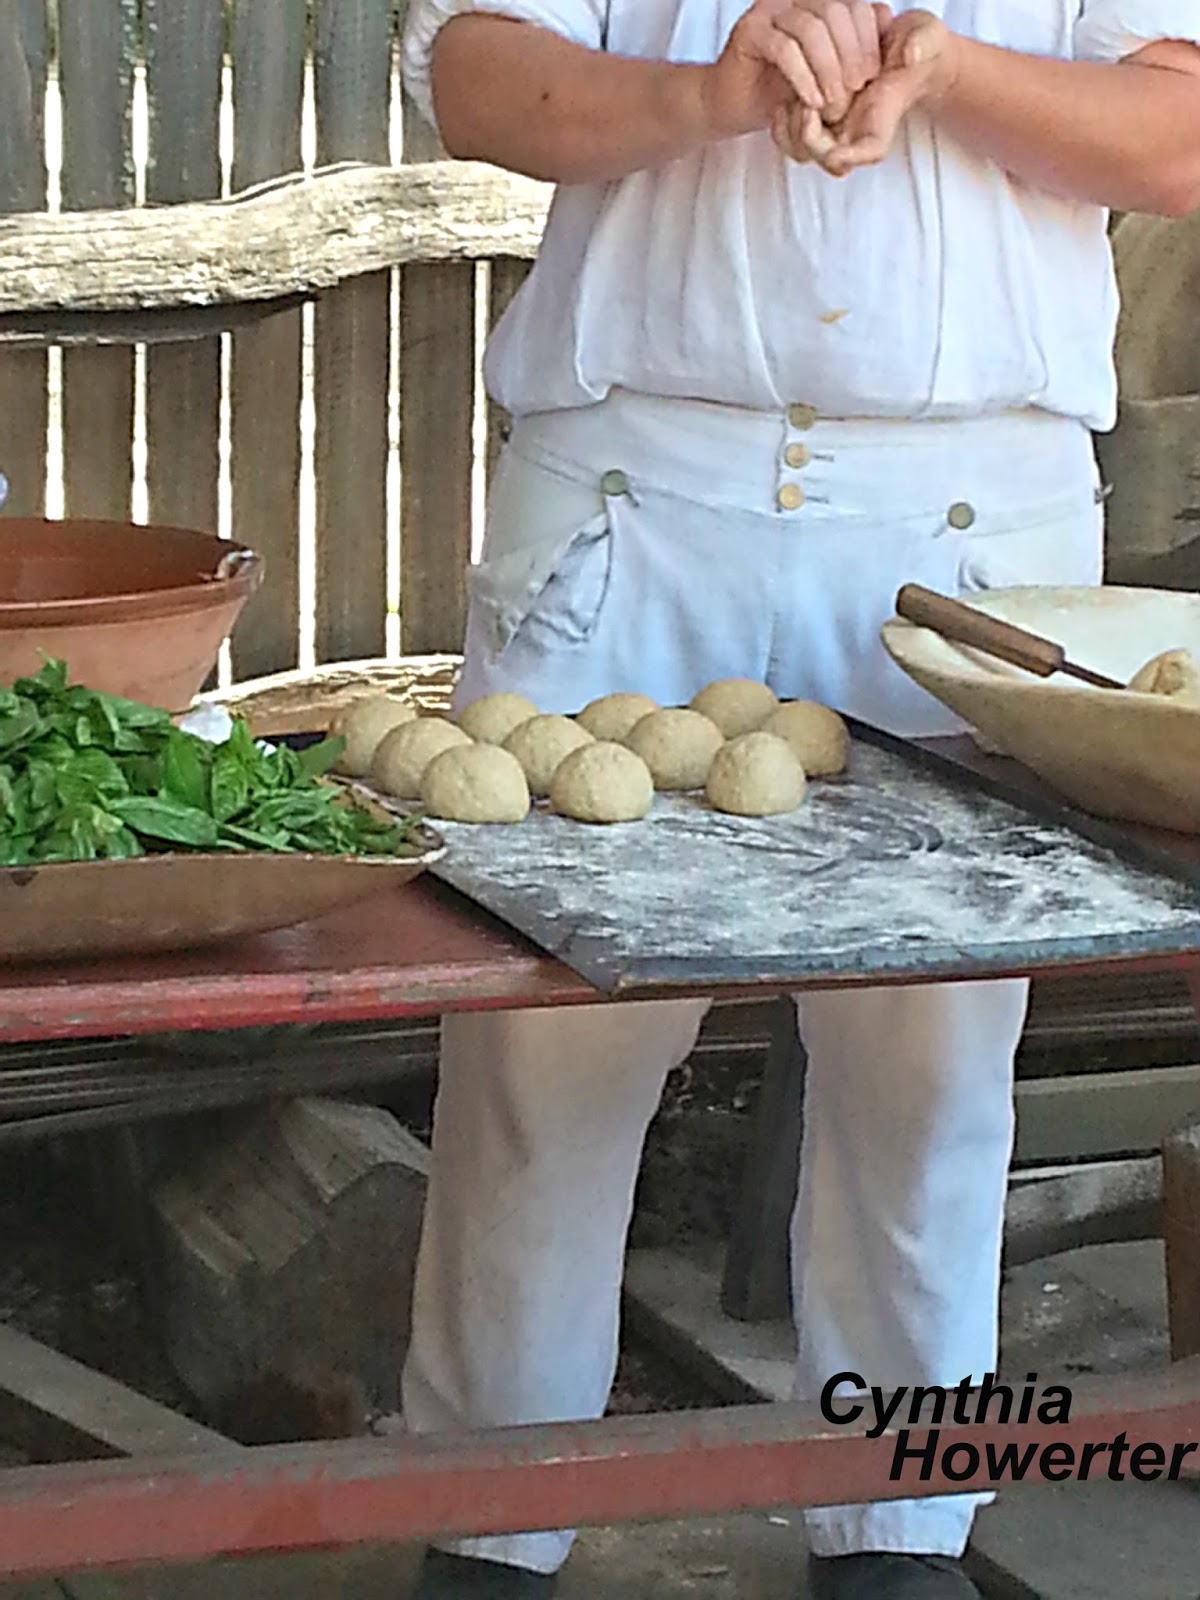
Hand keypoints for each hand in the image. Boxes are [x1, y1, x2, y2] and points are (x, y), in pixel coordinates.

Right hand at [704, 0, 891, 140]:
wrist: (736, 104)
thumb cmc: (784, 89)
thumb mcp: (829, 71)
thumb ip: (855, 44)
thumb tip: (886, 15)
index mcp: (816, 1)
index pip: (854, 4)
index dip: (867, 39)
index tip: (869, 78)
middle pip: (835, 12)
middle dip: (850, 56)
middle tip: (853, 93)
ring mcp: (770, 9)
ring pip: (811, 29)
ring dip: (828, 70)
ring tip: (832, 104)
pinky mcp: (750, 31)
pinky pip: (785, 49)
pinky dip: (803, 78)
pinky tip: (812, 102)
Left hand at [771, 9, 958, 174]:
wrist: (907, 45)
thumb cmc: (919, 46)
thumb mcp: (924, 39)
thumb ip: (919, 46)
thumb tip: (910, 53)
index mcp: (883, 123)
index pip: (868, 153)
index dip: (848, 154)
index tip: (832, 137)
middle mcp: (857, 135)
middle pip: (826, 160)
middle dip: (810, 139)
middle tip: (806, 107)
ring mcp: (837, 130)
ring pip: (805, 153)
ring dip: (792, 132)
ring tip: (792, 100)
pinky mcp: (820, 119)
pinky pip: (792, 138)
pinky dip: (782, 124)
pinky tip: (783, 98)